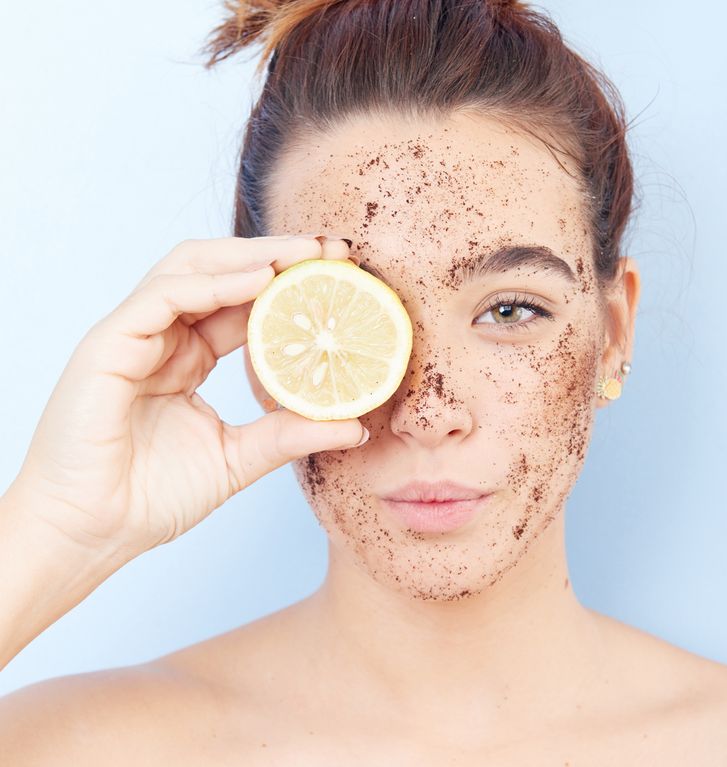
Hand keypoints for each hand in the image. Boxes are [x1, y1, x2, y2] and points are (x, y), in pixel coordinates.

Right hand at [7, 235, 367, 557]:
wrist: (92, 533)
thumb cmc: (152, 497)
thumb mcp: (238, 458)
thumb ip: (289, 435)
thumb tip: (355, 426)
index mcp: (189, 356)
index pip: (242, 302)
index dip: (290, 283)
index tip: (341, 273)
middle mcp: (164, 337)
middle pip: (221, 271)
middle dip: (277, 254)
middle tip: (332, 248)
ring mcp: (135, 335)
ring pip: (191, 268)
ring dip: (250, 256)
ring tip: (304, 254)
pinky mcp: (109, 344)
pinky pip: (163, 297)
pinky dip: (212, 284)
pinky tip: (258, 281)